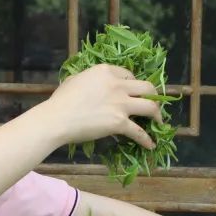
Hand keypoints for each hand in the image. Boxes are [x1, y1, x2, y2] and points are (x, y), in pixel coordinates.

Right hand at [39, 64, 162, 149]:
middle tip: (153, 104)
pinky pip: (139, 132)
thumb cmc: (60, 100)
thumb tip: (88, 83)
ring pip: (151, 107)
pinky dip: (147, 139)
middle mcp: (118, 85)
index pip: (128, 74)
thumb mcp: (74, 80)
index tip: (133, 92)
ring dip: (157, 115)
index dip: (133, 84)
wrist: (56, 119)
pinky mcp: (120, 122)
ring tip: (159, 123)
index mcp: (106, 71)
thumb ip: (87, 79)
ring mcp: (121, 103)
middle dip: (153, 96)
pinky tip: (150, 145)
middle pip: (147, 87)